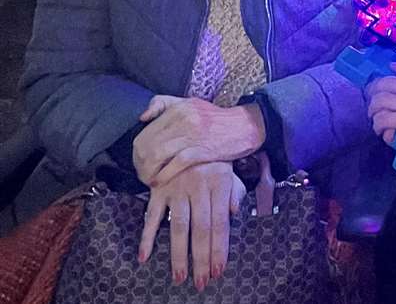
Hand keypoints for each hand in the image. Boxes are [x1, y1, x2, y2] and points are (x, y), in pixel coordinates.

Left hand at [134, 96, 265, 186]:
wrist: (243, 126)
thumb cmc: (215, 119)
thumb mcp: (190, 104)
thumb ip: (164, 104)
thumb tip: (143, 117)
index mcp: (178, 107)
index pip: (145, 132)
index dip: (138, 152)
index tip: (140, 161)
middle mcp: (183, 119)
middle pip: (147, 146)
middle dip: (140, 165)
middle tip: (143, 173)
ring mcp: (191, 135)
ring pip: (156, 157)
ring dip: (148, 173)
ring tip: (150, 179)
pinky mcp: (200, 151)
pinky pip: (172, 166)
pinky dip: (162, 177)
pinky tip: (161, 182)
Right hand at [138, 160, 244, 289]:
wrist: (188, 128)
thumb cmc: (212, 156)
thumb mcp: (229, 168)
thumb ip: (234, 191)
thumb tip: (235, 213)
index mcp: (219, 182)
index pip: (220, 222)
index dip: (219, 248)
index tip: (218, 270)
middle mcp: (198, 186)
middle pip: (200, 229)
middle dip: (201, 258)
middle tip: (200, 282)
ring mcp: (177, 187)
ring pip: (178, 226)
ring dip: (178, 254)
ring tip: (180, 276)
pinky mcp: (159, 188)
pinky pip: (151, 215)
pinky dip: (146, 236)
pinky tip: (144, 256)